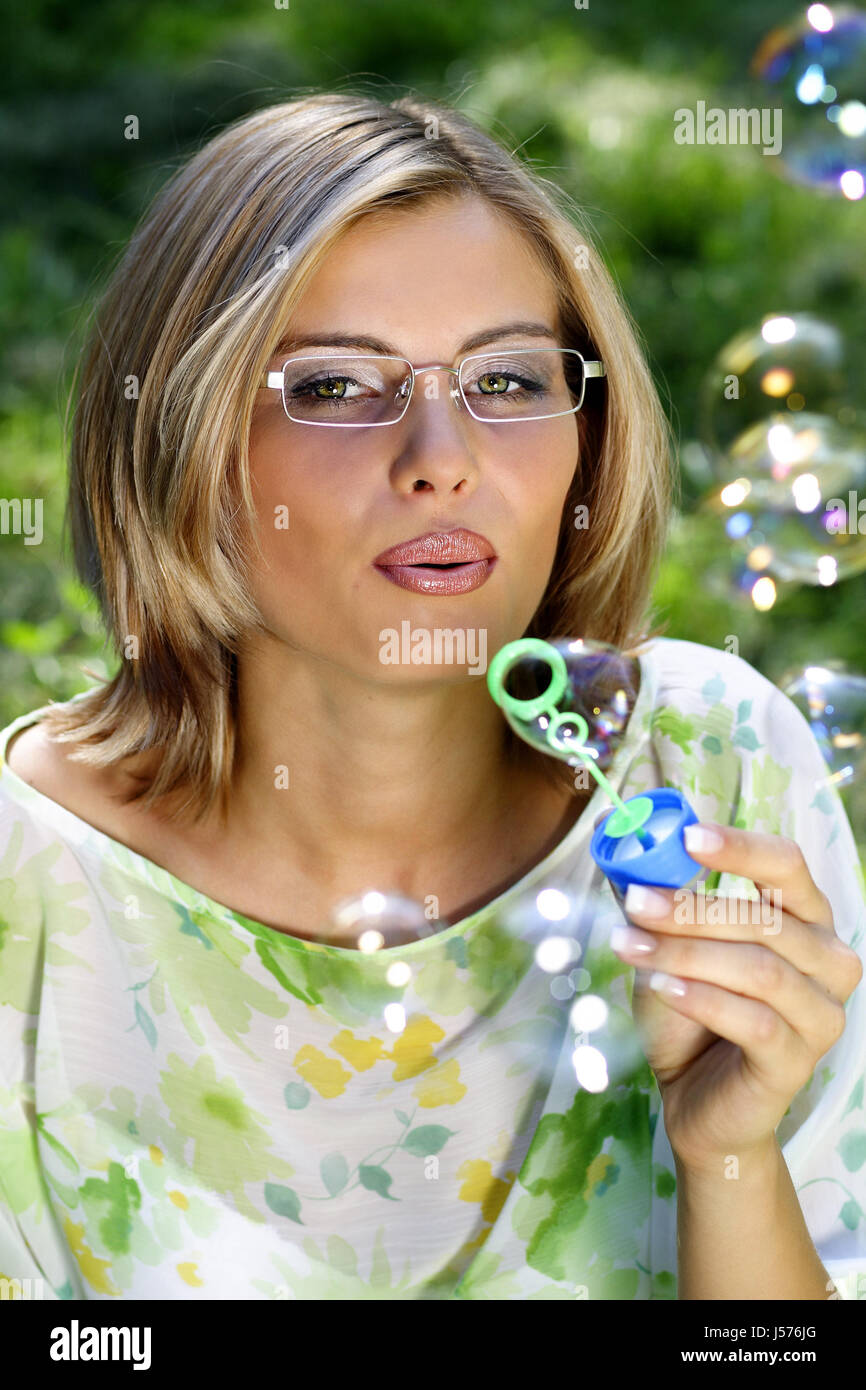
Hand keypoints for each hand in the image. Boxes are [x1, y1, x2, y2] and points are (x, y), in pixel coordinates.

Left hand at [608, 822, 862, 1173]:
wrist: (695, 1099)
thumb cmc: (689, 1012)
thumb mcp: (668, 946)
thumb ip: (656, 896)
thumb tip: (617, 837)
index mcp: (806, 919)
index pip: (787, 866)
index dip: (740, 848)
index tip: (688, 838)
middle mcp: (828, 961)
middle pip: (765, 920)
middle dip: (692, 909)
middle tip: (635, 902)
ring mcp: (821, 1014)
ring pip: (758, 969)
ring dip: (687, 953)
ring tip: (630, 948)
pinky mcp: (798, 1061)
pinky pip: (754, 1021)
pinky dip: (703, 999)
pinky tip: (663, 988)